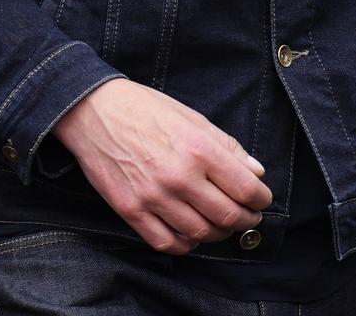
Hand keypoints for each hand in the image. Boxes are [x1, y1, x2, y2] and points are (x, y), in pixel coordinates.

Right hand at [53, 79, 271, 254]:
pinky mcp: (131, 211)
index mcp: (199, 149)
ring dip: (218, 233)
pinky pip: (167, 243)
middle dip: (245, 220)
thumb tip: (256, 172)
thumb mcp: (192, 118)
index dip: (261, 199)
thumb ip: (227, 147)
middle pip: (227, 217)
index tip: (261, 199)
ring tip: (221, 224)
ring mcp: (153, 197)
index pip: (245, 189)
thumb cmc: (146, 110)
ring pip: (201, 234)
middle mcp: (179, 177)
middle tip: (248, 216)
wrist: (94, 112)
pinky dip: (186, 245)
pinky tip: (191, 234)